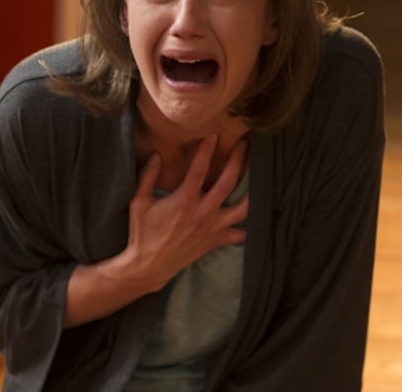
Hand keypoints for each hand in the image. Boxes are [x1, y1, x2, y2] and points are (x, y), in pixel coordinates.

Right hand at [124, 134, 247, 291]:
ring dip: (255, 189)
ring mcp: (213, 227)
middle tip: (246, 143)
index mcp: (184, 201)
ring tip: (264, 173)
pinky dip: (253, 225)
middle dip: (239, 159)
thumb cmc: (142, 232)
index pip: (199, 169)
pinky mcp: (217, 240)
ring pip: (244, 207)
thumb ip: (147, 176)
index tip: (214, 134)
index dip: (207, 149)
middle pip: (228, 182)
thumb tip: (156, 154)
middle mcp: (203, 213)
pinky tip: (262, 213)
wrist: (148, 266)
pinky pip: (242, 234)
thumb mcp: (138, 202)